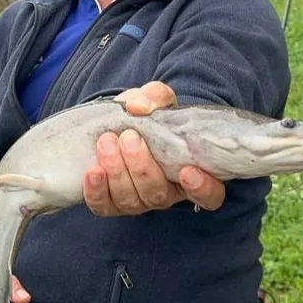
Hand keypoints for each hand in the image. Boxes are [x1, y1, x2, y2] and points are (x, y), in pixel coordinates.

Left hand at [82, 81, 226, 215]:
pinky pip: (104, 206)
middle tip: (129, 138)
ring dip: (117, 172)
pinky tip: (93, 171)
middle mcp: (167, 192)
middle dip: (142, 167)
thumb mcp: (158, 99)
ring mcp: (139, 201)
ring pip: (131, 200)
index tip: (188, 170)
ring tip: (107, 143)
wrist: (118, 122)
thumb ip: (155, 96)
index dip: (202, 189)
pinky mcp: (111, 203)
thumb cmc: (149, 115)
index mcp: (191, 172)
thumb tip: (139, 107)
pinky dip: (96, 191)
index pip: (209, 195)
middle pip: (159, 195)